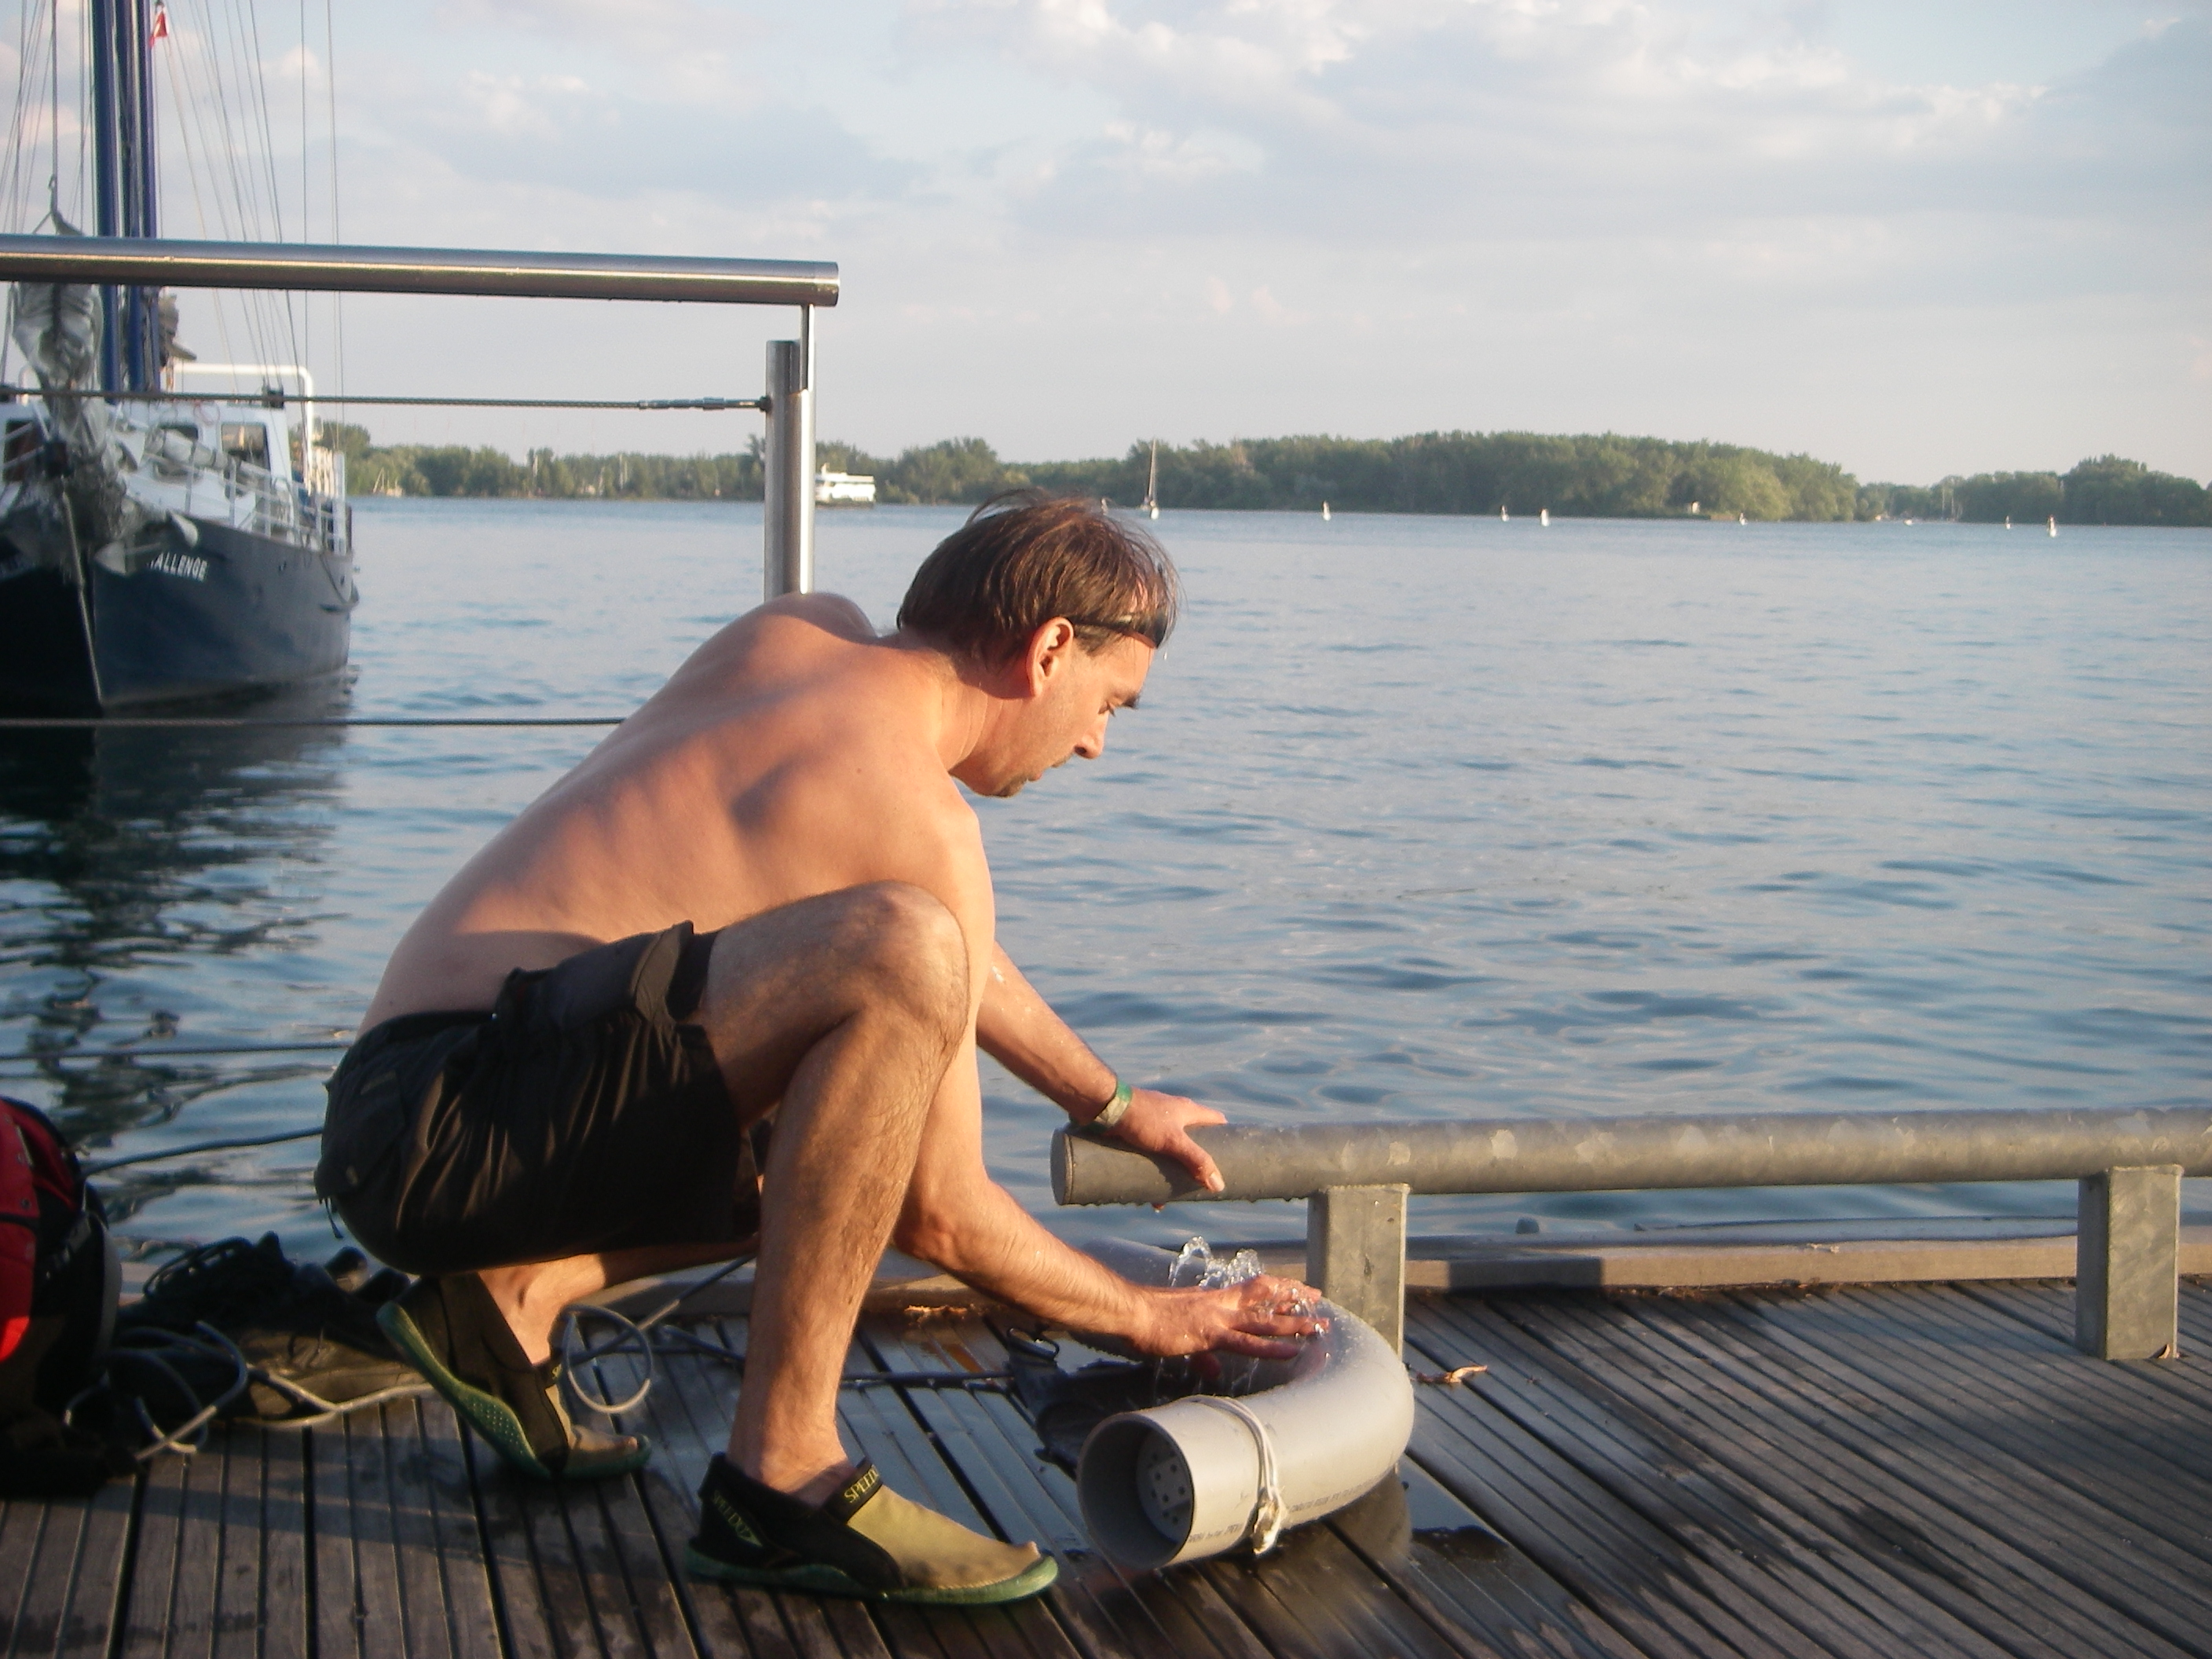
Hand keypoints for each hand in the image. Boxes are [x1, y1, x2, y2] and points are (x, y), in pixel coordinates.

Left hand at [1105, 1087, 1225, 1192]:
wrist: (1103, 1107)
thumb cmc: (1141, 1118)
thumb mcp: (1174, 1141)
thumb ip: (1196, 1161)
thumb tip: (1218, 1185)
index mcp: (1188, 1111)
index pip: (1216, 1120)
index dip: (1225, 1136)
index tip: (1229, 1157)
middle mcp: (1173, 1115)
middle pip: (1192, 1141)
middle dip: (1192, 1165)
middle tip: (1194, 1185)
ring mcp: (1154, 1123)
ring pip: (1169, 1152)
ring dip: (1168, 1173)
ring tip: (1165, 1197)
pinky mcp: (1136, 1132)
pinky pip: (1149, 1156)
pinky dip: (1149, 1172)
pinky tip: (1143, 1192)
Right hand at [1131, 1274, 1327, 1361]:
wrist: (1132, 1312)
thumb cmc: (1150, 1320)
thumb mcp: (1182, 1335)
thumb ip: (1203, 1354)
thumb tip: (1214, 1369)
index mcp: (1215, 1299)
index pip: (1254, 1289)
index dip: (1278, 1287)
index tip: (1299, 1287)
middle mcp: (1221, 1304)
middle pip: (1266, 1297)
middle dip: (1294, 1298)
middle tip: (1319, 1299)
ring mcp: (1218, 1318)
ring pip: (1264, 1319)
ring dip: (1294, 1322)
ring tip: (1318, 1326)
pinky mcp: (1210, 1335)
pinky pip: (1247, 1342)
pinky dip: (1271, 1346)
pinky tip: (1291, 1350)